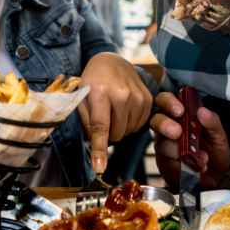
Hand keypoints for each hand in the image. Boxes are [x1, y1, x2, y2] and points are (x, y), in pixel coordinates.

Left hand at [78, 52, 152, 172]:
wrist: (111, 62)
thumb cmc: (92, 81)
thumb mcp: (81, 97)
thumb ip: (85, 120)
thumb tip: (92, 146)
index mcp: (100, 92)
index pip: (100, 127)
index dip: (99, 149)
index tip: (99, 167)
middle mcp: (122, 94)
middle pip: (116, 134)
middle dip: (108, 133)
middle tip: (102, 118)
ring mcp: (138, 96)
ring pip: (128, 131)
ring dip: (119, 128)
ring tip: (113, 110)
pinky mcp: (148, 99)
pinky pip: (139, 125)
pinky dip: (130, 123)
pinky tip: (124, 109)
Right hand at [150, 92, 229, 188]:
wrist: (215, 180)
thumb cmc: (215, 154)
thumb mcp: (219, 136)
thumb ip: (213, 122)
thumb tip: (203, 111)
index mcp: (182, 116)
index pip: (167, 101)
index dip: (169, 102)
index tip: (179, 110)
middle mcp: (169, 128)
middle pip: (156, 119)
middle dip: (165, 124)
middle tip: (178, 132)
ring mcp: (165, 146)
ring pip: (162, 143)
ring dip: (181, 151)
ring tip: (201, 157)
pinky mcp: (164, 163)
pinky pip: (167, 162)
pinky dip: (182, 165)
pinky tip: (195, 167)